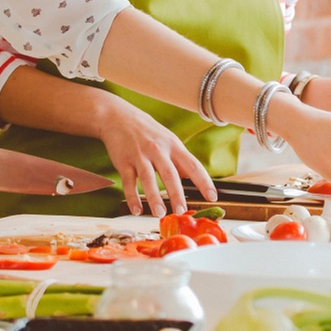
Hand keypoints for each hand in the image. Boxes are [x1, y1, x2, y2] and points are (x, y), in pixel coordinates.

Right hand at [98, 101, 214, 216]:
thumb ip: (178, 159)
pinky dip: (132, 197)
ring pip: (148, 178)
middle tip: (181, 210)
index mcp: (173, 145)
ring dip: (154, 197)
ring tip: (159, 213)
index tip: (212, 196)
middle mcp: (157, 150)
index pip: (192, 165)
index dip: (204, 181)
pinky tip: (137, 209)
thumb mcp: (167, 140)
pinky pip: (129, 182)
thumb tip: (192, 178)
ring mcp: (139, 155)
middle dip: (176, 194)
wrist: (117, 117)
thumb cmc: (146, 131)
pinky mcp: (123, 161)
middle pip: (170, 173)